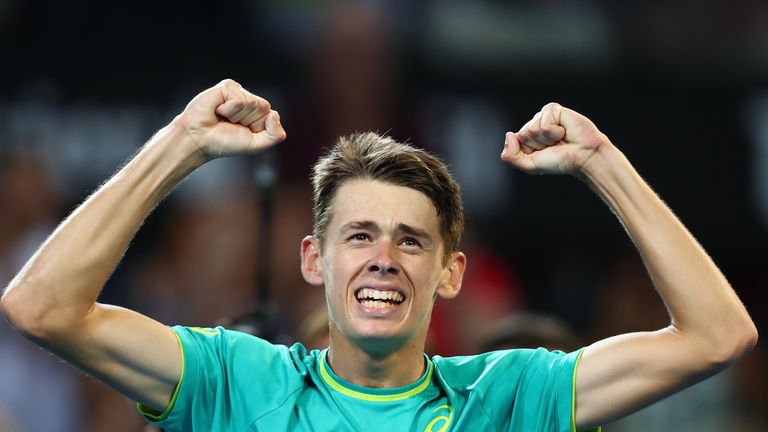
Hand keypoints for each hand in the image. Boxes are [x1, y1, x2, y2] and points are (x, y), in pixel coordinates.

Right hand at [172, 79, 286, 160]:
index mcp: (259, 113)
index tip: (242, 132)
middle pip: (264, 107)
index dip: (258, 128)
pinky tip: (218, 110)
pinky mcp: (227, 86)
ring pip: (252, 103)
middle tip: (230, 124)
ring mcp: (239, 92)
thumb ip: (275, 135)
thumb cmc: (224, 142)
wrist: (199, 139)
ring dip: (236, 116)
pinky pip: (239, 99)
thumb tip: (275, 114)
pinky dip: (228, 110)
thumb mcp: (256, 145)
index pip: (272, 116)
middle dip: (248, 121)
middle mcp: (250, 100)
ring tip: (223, 117)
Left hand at [500, 102, 609, 174]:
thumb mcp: (530, 165)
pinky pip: (544, 123)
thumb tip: (509, 135)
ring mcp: (543, 116)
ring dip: (547, 139)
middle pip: (523, 134)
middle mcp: (534, 125)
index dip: (529, 151)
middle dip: (538, 145)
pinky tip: (564, 131)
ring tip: (560, 138)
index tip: (544, 153)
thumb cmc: (560, 161)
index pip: (514, 141)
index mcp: (527, 137)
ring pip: (532, 129)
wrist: (583, 156)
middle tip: (554, 145)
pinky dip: (554, 132)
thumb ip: (511, 156)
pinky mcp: (553, 109)